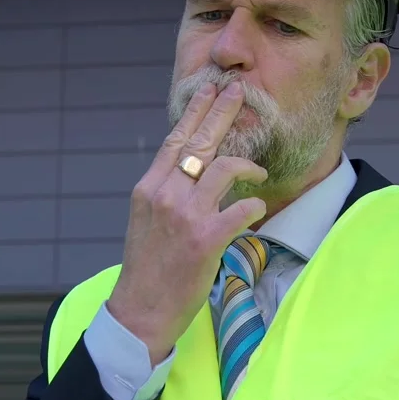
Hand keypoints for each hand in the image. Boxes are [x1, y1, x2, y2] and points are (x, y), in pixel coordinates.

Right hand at [107, 81, 266, 364]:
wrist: (140, 310)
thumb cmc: (147, 267)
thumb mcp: (146, 220)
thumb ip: (165, 192)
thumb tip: (190, 169)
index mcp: (149, 188)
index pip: (175, 140)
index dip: (195, 112)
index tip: (209, 89)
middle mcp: (165, 195)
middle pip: (199, 142)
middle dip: (221, 112)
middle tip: (239, 92)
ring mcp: (184, 216)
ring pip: (224, 169)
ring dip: (247, 165)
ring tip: (258, 169)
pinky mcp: (205, 239)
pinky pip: (241, 209)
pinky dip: (253, 206)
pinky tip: (256, 210)